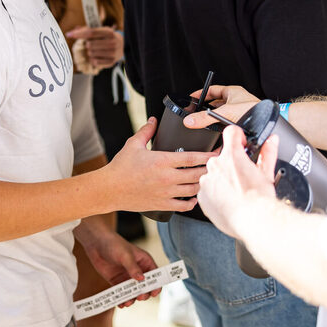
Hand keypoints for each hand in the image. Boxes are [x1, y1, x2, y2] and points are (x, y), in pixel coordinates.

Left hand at [66, 26, 122, 67]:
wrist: (123, 45)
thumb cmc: (107, 37)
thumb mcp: (100, 31)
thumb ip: (86, 30)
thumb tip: (70, 33)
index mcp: (109, 32)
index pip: (91, 33)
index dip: (79, 34)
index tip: (69, 34)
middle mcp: (112, 42)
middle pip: (90, 45)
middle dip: (87, 45)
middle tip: (91, 44)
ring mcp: (113, 53)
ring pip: (91, 54)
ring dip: (89, 52)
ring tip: (95, 50)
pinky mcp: (112, 61)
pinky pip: (95, 62)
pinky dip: (93, 60)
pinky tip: (97, 56)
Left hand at [76, 225, 161, 306]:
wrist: (96, 243)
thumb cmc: (114, 244)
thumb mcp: (125, 255)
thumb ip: (133, 267)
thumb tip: (141, 279)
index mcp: (145, 262)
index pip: (155, 275)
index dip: (156, 285)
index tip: (154, 293)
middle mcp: (138, 271)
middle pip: (145, 287)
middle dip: (144, 294)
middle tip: (139, 297)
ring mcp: (127, 277)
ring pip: (134, 292)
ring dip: (132, 299)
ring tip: (127, 303)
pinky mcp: (117, 282)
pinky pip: (122, 293)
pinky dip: (122, 299)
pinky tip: (120, 304)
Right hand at [101, 118, 215, 212]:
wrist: (109, 189)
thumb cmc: (120, 168)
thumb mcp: (133, 145)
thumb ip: (146, 131)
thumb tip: (154, 120)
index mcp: (162, 161)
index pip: (192, 158)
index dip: (208, 155)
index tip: (217, 152)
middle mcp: (167, 178)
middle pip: (197, 174)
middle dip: (210, 170)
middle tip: (217, 166)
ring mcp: (166, 193)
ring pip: (193, 190)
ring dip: (202, 184)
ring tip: (206, 179)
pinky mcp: (162, 204)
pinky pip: (184, 205)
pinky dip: (192, 202)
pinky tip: (193, 197)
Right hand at [182, 84, 259, 129]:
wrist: (267, 124)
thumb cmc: (254, 111)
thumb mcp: (225, 113)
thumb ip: (206, 118)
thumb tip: (191, 120)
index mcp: (232, 92)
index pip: (212, 90)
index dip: (201, 93)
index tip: (192, 98)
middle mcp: (236, 100)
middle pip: (215, 102)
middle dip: (206, 108)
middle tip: (196, 112)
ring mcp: (239, 110)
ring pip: (221, 113)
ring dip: (214, 118)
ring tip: (205, 122)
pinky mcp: (242, 120)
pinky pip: (227, 121)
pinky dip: (221, 125)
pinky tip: (217, 130)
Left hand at [199, 125, 277, 238]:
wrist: (252, 221)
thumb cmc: (259, 200)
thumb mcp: (267, 173)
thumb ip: (268, 153)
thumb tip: (271, 141)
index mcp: (232, 156)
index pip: (231, 133)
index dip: (238, 137)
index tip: (242, 144)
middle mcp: (216, 166)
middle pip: (221, 157)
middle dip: (231, 164)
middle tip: (242, 176)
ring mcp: (207, 181)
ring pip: (213, 174)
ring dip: (223, 179)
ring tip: (236, 191)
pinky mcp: (202, 196)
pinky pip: (207, 190)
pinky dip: (216, 193)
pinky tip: (228, 200)